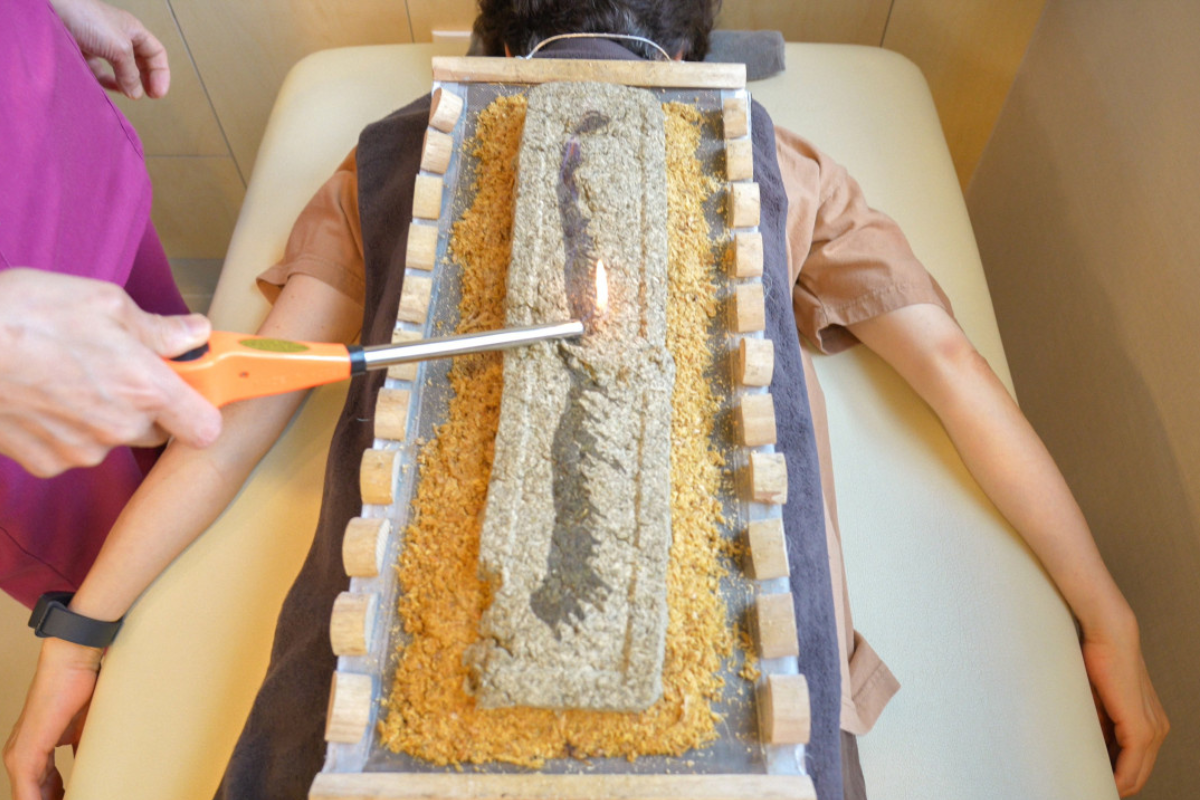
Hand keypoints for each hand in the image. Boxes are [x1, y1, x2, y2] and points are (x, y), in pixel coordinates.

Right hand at [0, 269, 222, 476]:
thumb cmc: (23, 314)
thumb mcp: (102, 302)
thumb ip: (158, 329)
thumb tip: (194, 334)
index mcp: (145, 388)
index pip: (205, 427)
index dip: (201, 409)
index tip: (193, 391)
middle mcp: (118, 428)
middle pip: (155, 430)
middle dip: (144, 404)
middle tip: (114, 367)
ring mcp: (80, 451)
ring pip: (110, 438)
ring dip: (99, 415)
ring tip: (63, 374)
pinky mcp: (44, 464)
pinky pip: (70, 449)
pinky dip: (61, 428)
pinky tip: (38, 396)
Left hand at [3, 638, 101, 799]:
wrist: (72, 664)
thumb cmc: (81, 688)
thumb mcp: (84, 730)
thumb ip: (82, 755)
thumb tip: (93, 774)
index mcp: (33, 752)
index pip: (43, 789)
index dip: (60, 798)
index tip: (82, 797)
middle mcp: (18, 757)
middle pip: (35, 796)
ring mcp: (18, 758)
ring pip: (29, 798)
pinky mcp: (24, 756)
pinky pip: (28, 796)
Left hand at [49, 0, 169, 98]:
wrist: (51, 9)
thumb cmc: (88, 20)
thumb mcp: (119, 48)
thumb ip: (130, 73)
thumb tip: (136, 93)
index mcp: (133, 30)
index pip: (156, 53)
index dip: (161, 74)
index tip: (157, 95)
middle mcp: (118, 36)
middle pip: (140, 61)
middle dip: (146, 79)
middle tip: (149, 96)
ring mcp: (99, 43)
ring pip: (120, 67)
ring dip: (126, 82)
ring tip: (129, 94)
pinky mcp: (82, 50)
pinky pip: (99, 70)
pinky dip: (106, 81)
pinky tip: (109, 89)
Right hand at [1081, 613, 1168, 795]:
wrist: (1109, 636)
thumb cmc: (1098, 660)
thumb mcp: (1096, 701)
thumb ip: (1098, 725)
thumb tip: (1088, 749)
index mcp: (1148, 723)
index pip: (1134, 764)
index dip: (1113, 776)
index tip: (1091, 780)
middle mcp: (1158, 730)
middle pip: (1137, 775)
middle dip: (1113, 785)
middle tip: (1088, 788)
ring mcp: (1152, 731)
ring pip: (1135, 775)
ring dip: (1113, 784)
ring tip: (1088, 786)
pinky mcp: (1141, 729)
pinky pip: (1131, 767)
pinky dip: (1116, 779)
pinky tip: (1100, 782)